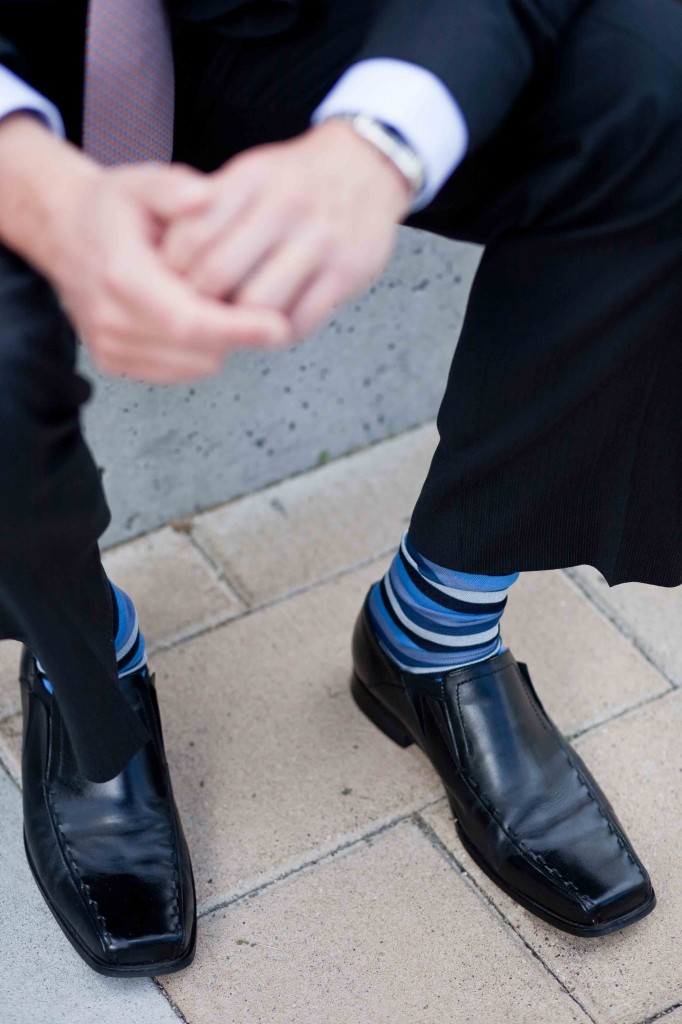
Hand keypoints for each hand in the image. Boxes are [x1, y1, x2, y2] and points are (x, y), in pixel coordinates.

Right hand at [0, 115, 291, 383]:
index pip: (187, 320)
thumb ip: (172, 187)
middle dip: (238, 335)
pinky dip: (199, 354)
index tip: (278, 327)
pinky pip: (177, 373)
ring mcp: (111, 346)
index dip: (236, 328)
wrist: (65, 234)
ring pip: (192, 366)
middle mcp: (111, 319)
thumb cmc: (110, 209)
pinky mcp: (116, 363)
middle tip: (263, 308)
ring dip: (219, 344)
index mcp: (120, 275)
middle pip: (195, 351)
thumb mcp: (141, 181)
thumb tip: (204, 197)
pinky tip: (199, 320)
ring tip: (221, 306)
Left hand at [161, 119, 413, 339]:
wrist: (368, 168)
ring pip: (259, 305)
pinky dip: (280, 331)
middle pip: (218, 276)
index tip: (172, 286)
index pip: (190, 238)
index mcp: (250, 180)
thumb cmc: (295, 182)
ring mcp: (319, 240)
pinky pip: (302, 320)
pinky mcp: (347, 272)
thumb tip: (163, 262)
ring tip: (236, 322)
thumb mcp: (249, 175)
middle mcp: (284, 206)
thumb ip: (207, 210)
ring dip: (241, 324)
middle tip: (200, 313)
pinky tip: (272, 323)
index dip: (173, 274)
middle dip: (201, 304)